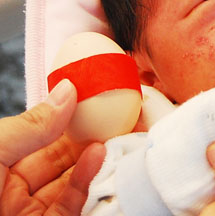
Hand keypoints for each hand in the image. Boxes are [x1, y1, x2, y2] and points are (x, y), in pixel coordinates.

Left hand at [0, 80, 105, 214]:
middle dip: (91, 137)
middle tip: (120, 116)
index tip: (98, 100)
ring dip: (96, 157)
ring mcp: (30, 214)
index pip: (41, 135)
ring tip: (117, 134)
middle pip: (63, 159)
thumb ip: (31, 125)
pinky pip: (72, 204)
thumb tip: (67, 91)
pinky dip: (88, 180)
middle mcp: (13, 190)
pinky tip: (98, 156)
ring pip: (73, 182)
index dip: (70, 117)